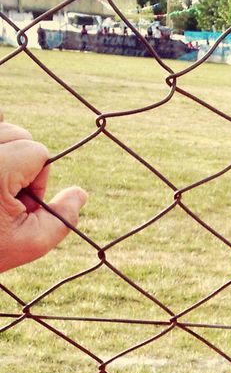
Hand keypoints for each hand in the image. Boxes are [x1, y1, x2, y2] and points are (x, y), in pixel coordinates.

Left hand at [0, 118, 87, 271]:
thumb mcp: (30, 243)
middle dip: (21, 164)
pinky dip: (0, 140)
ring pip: (3, 129)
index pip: (37, 151)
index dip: (38, 181)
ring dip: (6, 153)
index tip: (20, 204)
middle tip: (6, 197)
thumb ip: (62, 219)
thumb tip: (80, 194)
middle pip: (19, 134)